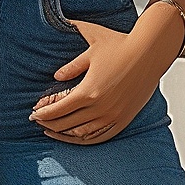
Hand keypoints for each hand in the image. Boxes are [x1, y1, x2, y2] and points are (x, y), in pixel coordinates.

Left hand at [28, 11, 179, 144]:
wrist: (150, 51)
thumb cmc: (121, 45)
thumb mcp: (91, 49)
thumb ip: (71, 65)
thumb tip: (56, 76)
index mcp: (89, 91)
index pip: (58, 110)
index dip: (43, 113)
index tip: (33, 113)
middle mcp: (100, 108)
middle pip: (66, 124)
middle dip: (49, 124)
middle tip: (38, 121)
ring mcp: (113, 116)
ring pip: (82, 134)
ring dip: (64, 134)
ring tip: (53, 130)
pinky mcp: (124, 119)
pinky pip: (101, 137)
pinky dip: (85, 139)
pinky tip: (76, 136)